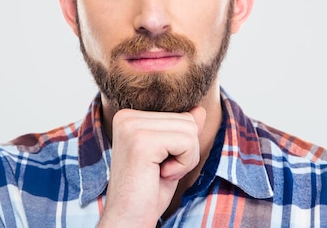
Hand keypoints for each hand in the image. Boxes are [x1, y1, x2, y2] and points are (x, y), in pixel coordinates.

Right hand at [97, 106, 205, 227]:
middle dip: (186, 151)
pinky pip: (187, 142)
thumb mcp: (170, 156)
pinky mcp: (141, 141)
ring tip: (160, 173)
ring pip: (190, 130)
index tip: (159, 164)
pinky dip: (183, 164)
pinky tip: (161, 175)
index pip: (181, 116)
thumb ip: (181, 130)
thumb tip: (199, 110)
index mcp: (129, 116)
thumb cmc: (148, 192)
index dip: (181, 146)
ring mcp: (132, 127)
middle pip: (187, 120)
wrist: (128, 220)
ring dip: (185, 158)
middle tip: (161, 171)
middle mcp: (126, 116)